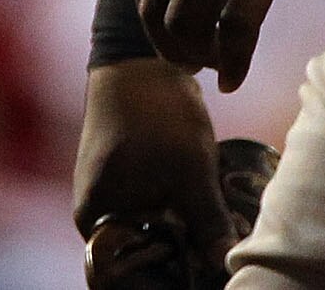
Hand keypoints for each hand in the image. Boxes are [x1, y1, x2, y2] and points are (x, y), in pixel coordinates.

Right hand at [74, 57, 235, 288]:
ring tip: (220, 233)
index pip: (128, 273)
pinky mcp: (125, 178)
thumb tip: (229, 266)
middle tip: (219, 256)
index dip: (165, 279)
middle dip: (182, 258)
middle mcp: (96, 213)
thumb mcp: (190, 171)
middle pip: (142, 255)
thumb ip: (209, 223)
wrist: (140, 56)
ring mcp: (109, 194)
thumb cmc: (156, 113)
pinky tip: (210, 211)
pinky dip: (180, 214)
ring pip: (151, 231)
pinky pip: (153, 210)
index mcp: (96, 219)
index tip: (201, 274)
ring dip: (184, 236)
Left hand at [136, 0, 324, 86]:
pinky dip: (231, 62)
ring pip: (188, 21)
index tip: (178, 37)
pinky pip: (235, 26)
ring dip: (198, 57)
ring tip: (217, 67)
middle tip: (196, 63)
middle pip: (156, 7)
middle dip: (171, 46)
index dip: (156, 19)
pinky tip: (234, 78)